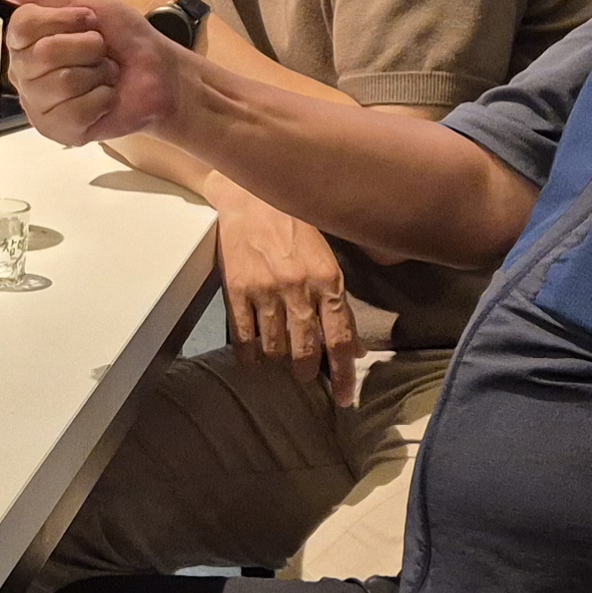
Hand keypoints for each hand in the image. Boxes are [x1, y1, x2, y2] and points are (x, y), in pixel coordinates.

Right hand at [0, 0, 184, 146]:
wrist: (158, 69)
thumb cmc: (117, 33)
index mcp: (22, 41)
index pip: (24, 24)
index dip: (66, 20)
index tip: (87, 20)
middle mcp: (22, 74)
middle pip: (44, 54)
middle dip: (88, 47)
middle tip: (100, 51)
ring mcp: (39, 106)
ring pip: (62, 83)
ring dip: (98, 74)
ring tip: (104, 75)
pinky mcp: (58, 132)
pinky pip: (76, 111)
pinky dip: (103, 100)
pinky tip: (106, 99)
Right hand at [212, 182, 359, 403]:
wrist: (249, 193)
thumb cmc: (294, 222)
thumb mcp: (328, 255)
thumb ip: (340, 301)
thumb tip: (354, 347)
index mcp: (328, 278)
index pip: (341, 338)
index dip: (344, 375)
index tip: (345, 399)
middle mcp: (299, 288)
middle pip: (307, 350)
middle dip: (309, 371)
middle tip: (307, 376)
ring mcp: (266, 290)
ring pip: (274, 347)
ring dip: (279, 360)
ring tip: (280, 360)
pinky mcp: (237, 289)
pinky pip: (243, 336)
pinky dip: (249, 355)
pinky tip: (252, 360)